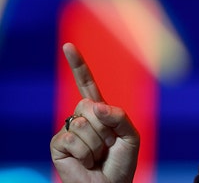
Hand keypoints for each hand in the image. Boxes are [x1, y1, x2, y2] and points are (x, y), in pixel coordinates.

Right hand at [50, 43, 139, 182]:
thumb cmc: (121, 162)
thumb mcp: (131, 136)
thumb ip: (120, 116)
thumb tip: (96, 106)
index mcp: (99, 111)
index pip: (87, 84)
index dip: (78, 66)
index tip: (68, 46)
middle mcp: (81, 116)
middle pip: (90, 105)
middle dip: (106, 127)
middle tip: (108, 145)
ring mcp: (68, 130)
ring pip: (84, 123)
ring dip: (98, 143)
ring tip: (98, 155)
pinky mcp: (58, 145)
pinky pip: (73, 138)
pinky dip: (85, 153)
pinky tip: (86, 161)